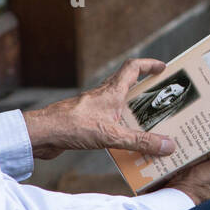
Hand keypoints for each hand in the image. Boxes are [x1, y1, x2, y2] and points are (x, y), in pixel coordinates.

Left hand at [22, 58, 177, 159]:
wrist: (42, 134)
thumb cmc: (72, 126)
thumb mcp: (112, 136)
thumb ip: (140, 141)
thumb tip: (168, 145)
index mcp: (111, 92)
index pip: (133, 68)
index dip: (149, 65)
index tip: (163, 68)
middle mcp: (102, 97)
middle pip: (127, 85)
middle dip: (145, 89)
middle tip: (161, 98)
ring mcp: (93, 109)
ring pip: (118, 104)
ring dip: (133, 111)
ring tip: (149, 126)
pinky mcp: (85, 122)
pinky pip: (109, 122)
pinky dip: (120, 129)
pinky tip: (125, 144)